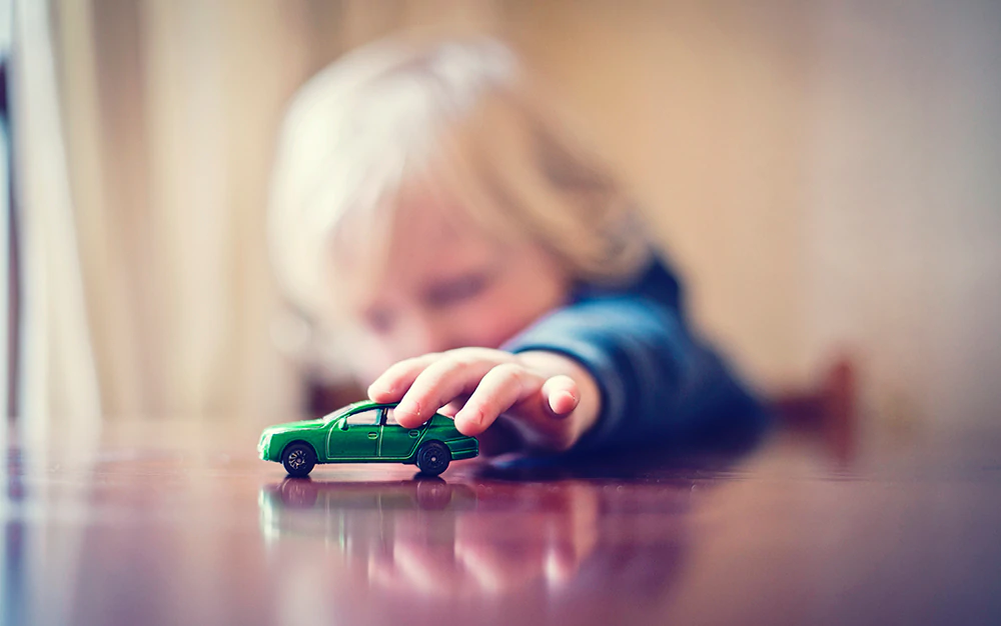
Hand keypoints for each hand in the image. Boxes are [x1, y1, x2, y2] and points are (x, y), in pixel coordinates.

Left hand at [367, 347, 599, 454]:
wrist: (552, 404)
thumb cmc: (495, 416)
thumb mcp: (459, 425)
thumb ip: (429, 434)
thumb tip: (385, 450)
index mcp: (458, 374)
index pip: (425, 369)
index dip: (401, 378)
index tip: (377, 395)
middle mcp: (488, 369)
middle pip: (458, 369)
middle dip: (430, 390)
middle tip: (407, 417)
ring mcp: (525, 381)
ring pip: (504, 380)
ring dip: (485, 400)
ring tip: (468, 426)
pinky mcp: (559, 397)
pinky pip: (564, 392)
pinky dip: (563, 394)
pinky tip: (563, 400)